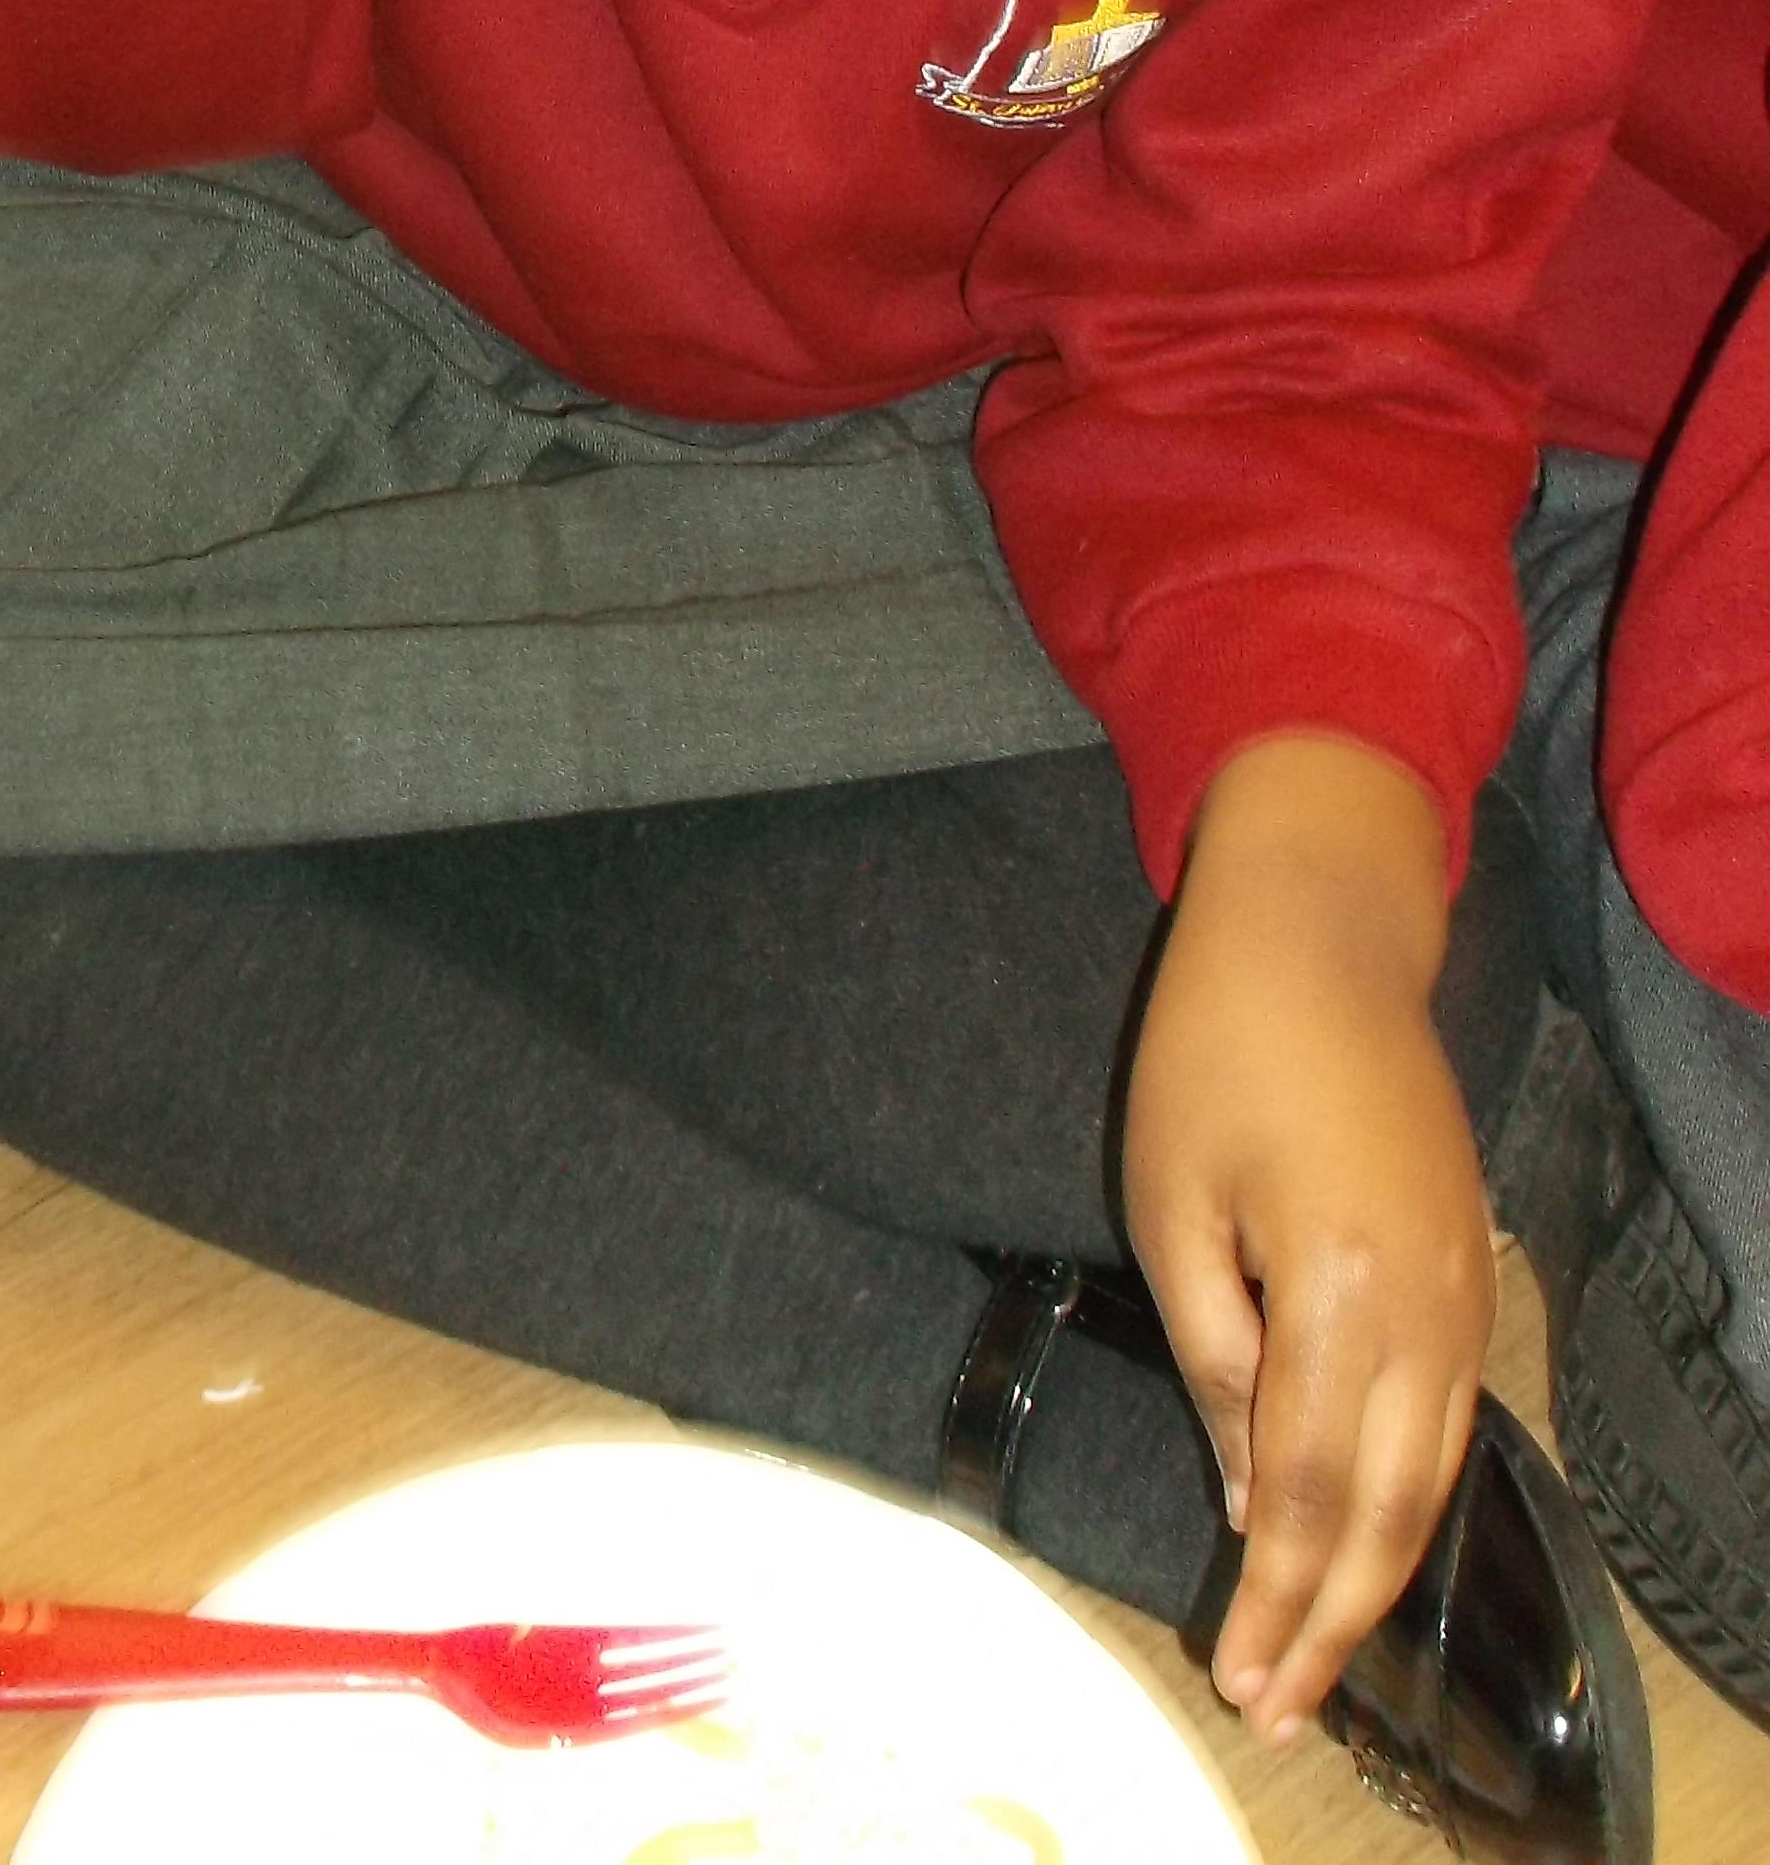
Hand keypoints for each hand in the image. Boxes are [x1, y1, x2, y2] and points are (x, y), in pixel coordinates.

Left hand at [1123, 735, 1495, 1742]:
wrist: (1322, 935)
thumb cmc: (1217, 1046)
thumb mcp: (1172, 1198)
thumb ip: (1213, 1354)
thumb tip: (1243, 1491)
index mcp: (1338, 1288)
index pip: (1304, 1488)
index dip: (1274, 1595)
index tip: (1240, 1677)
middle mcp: (1424, 1309)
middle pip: (1385, 1509)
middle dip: (1330, 1618)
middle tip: (1279, 1705)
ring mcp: (1462, 1293)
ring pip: (1432, 1478)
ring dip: (1375, 1574)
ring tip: (1318, 1654)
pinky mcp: (1470, 1271)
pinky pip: (1450, 1422)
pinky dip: (1410, 1498)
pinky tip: (1364, 1539)